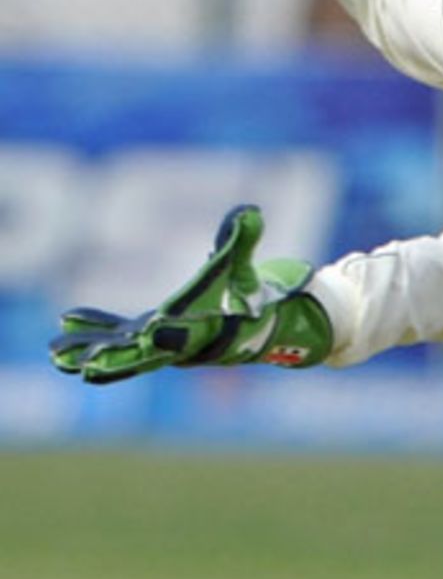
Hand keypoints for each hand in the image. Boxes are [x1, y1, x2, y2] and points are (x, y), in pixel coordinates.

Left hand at [50, 205, 332, 384]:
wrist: (250, 319)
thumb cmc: (246, 293)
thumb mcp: (244, 268)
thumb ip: (242, 241)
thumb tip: (250, 211)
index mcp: (201, 330)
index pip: (183, 335)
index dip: (165, 335)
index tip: (144, 333)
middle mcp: (177, 343)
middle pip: (144, 355)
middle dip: (116, 360)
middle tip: (87, 368)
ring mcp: (158, 341)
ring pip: (122, 352)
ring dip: (91, 353)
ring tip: (57, 356)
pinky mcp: (146, 334)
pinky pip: (117, 336)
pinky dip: (93, 330)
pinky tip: (65, 323)